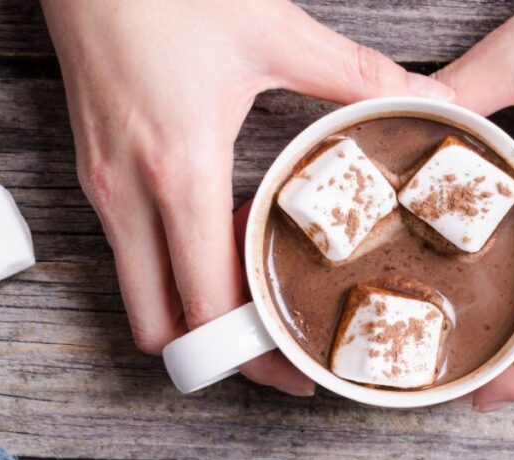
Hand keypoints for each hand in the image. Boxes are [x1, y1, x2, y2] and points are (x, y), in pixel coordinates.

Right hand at [40, 0, 452, 395]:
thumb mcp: (271, 32)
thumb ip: (353, 75)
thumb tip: (421, 97)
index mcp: (179, 170)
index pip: (206, 300)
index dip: (248, 352)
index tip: (291, 371)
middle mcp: (130, 195)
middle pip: (158, 323)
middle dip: (211, 355)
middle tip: (266, 353)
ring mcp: (101, 189)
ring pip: (137, 294)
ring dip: (187, 315)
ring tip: (245, 309)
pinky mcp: (91, 175)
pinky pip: (129, 256)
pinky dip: (169, 272)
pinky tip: (213, 248)